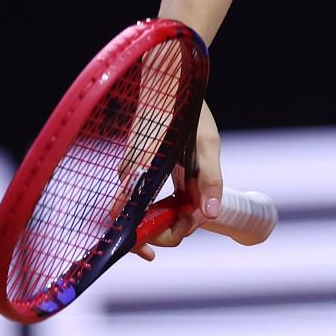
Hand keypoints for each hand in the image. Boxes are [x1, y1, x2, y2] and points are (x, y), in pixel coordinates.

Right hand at [131, 100, 223, 260]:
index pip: (125, 221)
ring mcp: (135, 175)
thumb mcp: (207, 144)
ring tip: (196, 209)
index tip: (155, 253)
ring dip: (170, 220)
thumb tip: (210, 215)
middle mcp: (130, 177)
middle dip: (166, 230)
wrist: (171, 81)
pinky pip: (150, 201)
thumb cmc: (187, 109)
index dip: (137, 242)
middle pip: (138, 222)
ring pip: (146, 213)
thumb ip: (209, 180)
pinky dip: (167, 210)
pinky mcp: (143, 172)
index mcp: (139, 172)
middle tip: (195, 219)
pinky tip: (185, 206)